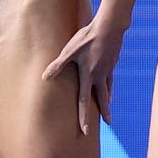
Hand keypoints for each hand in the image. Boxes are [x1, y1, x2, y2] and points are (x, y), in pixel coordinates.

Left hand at [43, 12, 127, 135]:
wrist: (109, 27)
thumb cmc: (87, 37)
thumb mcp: (69, 50)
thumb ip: (58, 65)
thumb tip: (45, 77)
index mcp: (88, 76)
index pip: (85, 101)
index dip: (83, 117)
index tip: (85, 130)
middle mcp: (100, 76)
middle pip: (102, 99)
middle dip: (105, 113)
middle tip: (108, 124)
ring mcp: (108, 69)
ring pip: (108, 88)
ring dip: (107, 100)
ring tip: (107, 107)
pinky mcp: (112, 62)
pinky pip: (110, 78)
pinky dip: (109, 86)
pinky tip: (108, 85)